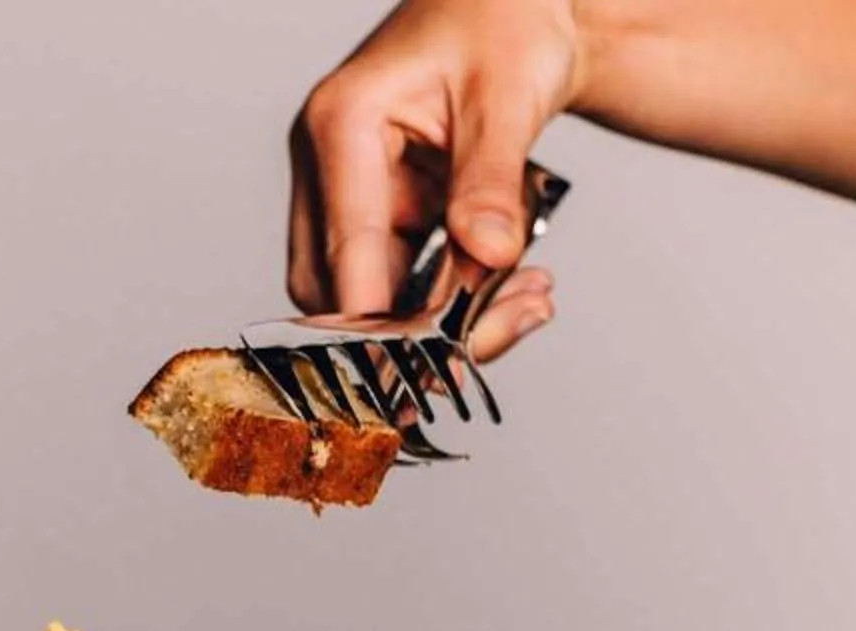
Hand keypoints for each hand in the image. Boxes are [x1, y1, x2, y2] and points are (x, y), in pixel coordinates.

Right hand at [289, 0, 587, 358]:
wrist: (511, 1)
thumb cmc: (500, 17)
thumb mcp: (507, 94)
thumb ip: (492, 180)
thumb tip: (488, 256)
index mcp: (341, 124)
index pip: (348, 251)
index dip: (380, 324)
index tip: (424, 369)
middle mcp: (328, 165)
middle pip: (341, 290)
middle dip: (419, 330)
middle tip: (503, 330)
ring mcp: (347, 192)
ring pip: (372, 296)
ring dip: (445, 317)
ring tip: (527, 301)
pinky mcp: (377, 211)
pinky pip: (403, 279)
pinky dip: (455, 294)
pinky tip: (513, 287)